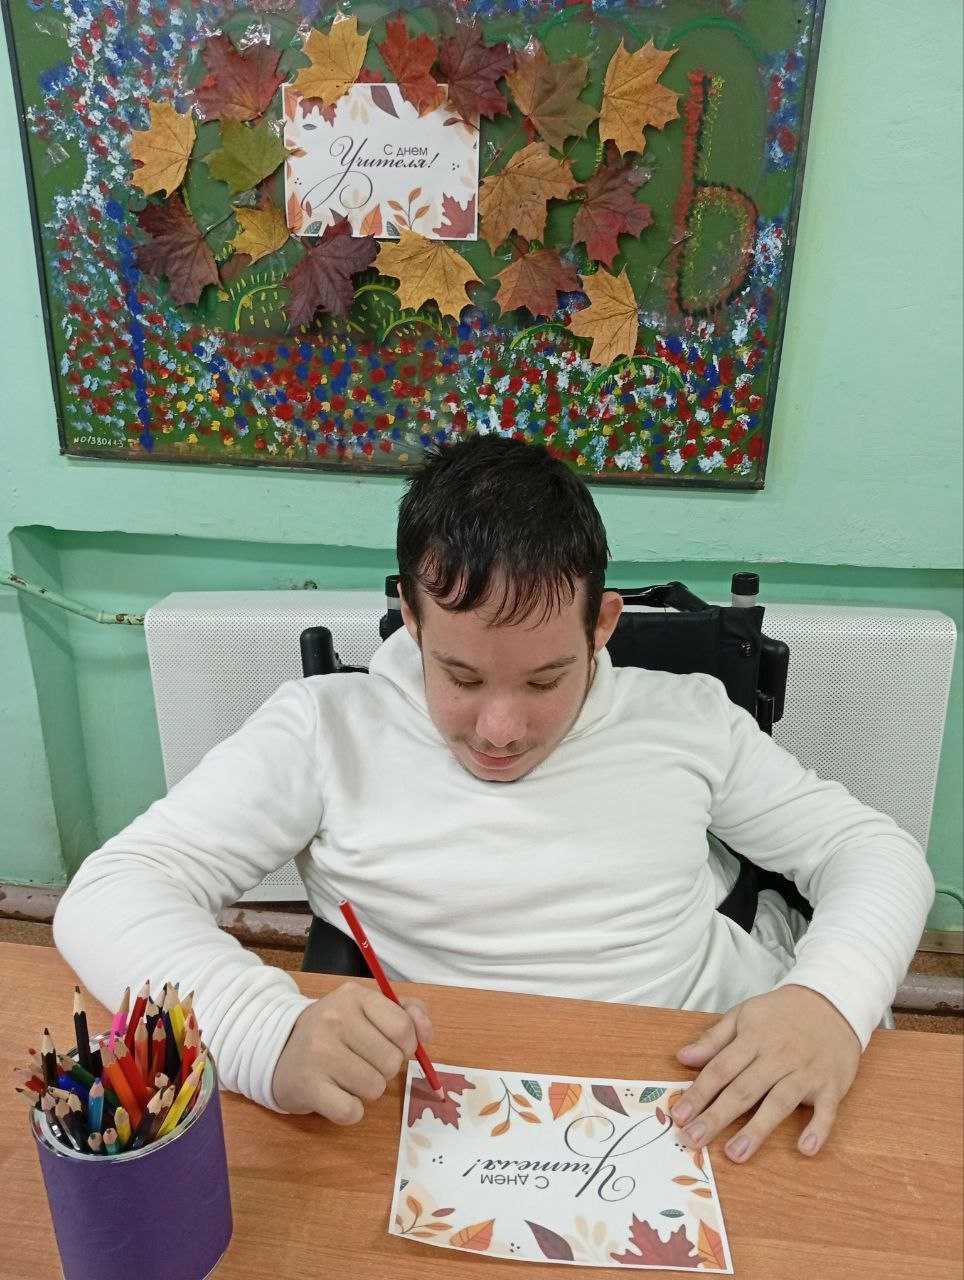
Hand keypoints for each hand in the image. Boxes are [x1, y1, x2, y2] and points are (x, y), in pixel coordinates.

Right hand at [272, 981, 432, 1123]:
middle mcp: (335, 1020)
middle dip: (384, 1069)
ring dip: (366, 1090)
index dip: (407, 1045)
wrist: (278, 1051)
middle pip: (391, 1062)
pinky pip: (352, 1112)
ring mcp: (319, 1053)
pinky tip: (335, 1094)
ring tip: (346, 1077)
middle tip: (362, 1061)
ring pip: (374, 1088)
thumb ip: (405, 1013)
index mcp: (354, 996)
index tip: (393, 1047)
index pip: (403, 1028)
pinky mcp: (309, 1087)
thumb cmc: (334, 1031)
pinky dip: (349, 1110)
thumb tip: (426, 1035)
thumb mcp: (366, 1009)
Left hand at [670, 984, 859, 1162]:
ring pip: (779, 1102)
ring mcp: (806, 1072)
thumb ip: (713, 1039)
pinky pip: (826, 1110)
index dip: (699, 1092)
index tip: (679, 1115)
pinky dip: (818, 1129)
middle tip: (693, 1140)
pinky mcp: (831, 1086)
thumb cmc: (781, 1013)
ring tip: (735, 1153)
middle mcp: (778, 1057)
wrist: (832, 1002)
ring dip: (757, 1129)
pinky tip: (805, 1149)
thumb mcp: (744, 1015)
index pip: (721, 1069)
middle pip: (744, 1090)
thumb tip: (682, 1057)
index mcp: (754, 1039)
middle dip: (717, 1116)